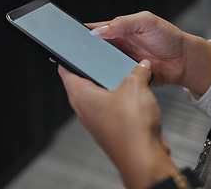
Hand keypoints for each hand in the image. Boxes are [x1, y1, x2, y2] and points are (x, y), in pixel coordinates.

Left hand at [58, 60, 176, 188]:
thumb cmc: (131, 127)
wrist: (144, 158)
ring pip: (100, 98)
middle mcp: (85, 110)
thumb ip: (138, 72)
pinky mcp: (111, 130)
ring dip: (112, 87)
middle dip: (96, 71)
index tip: (70, 51)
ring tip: (126, 76)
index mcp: (81, 96)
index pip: (66, 72)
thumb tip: (142, 66)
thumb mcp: (135, 86)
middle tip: (107, 59)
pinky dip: (122, 102)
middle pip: (84, 84)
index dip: (67, 59)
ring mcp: (98, 122)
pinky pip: (113, 110)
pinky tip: (137, 97)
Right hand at [87, 11, 210, 95]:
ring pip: (99, 65)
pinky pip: (111, 77)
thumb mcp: (146, 21)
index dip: (81, 32)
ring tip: (87, 67)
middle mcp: (116, 46)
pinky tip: (102, 78)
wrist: (183, 61)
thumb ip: (123, 23)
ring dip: (94, 66)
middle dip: (83, 51)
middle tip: (75, 54)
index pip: (94, 29)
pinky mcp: (125, 76)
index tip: (69, 35)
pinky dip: (105, 78)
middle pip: (93, 49)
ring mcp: (120, 62)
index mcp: (118, 30)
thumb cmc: (168, 37)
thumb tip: (100, 30)